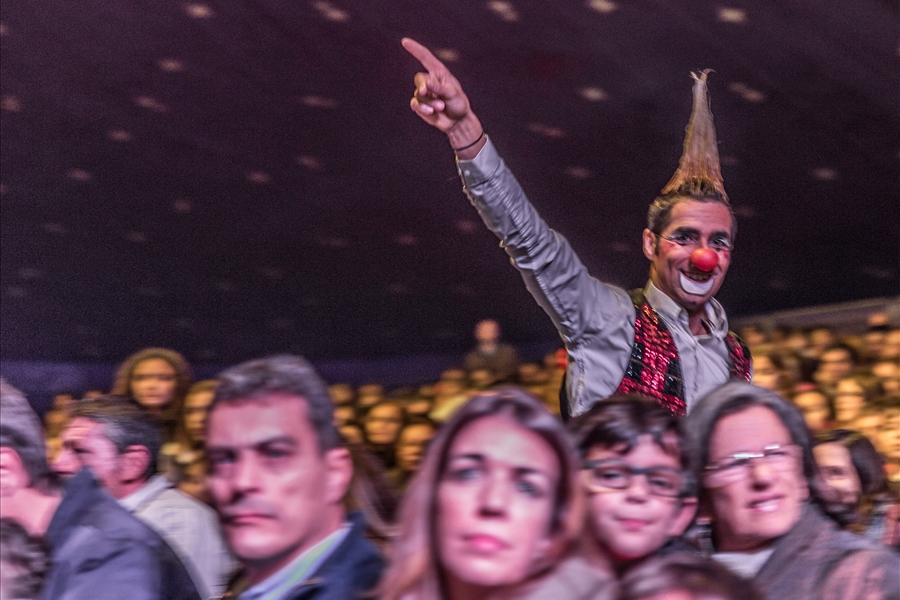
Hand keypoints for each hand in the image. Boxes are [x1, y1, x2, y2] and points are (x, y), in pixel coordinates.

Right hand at [402, 38, 482, 152]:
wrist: (457, 121)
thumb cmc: (458, 103)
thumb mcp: (453, 94)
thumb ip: (440, 88)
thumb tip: (426, 84)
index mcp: (439, 73)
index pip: (425, 58)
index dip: (415, 49)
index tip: (404, 41)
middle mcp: (430, 81)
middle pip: (419, 79)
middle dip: (422, 86)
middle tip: (425, 91)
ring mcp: (424, 93)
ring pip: (418, 94)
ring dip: (429, 102)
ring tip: (441, 107)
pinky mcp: (421, 105)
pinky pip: (415, 104)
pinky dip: (422, 108)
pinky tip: (430, 112)